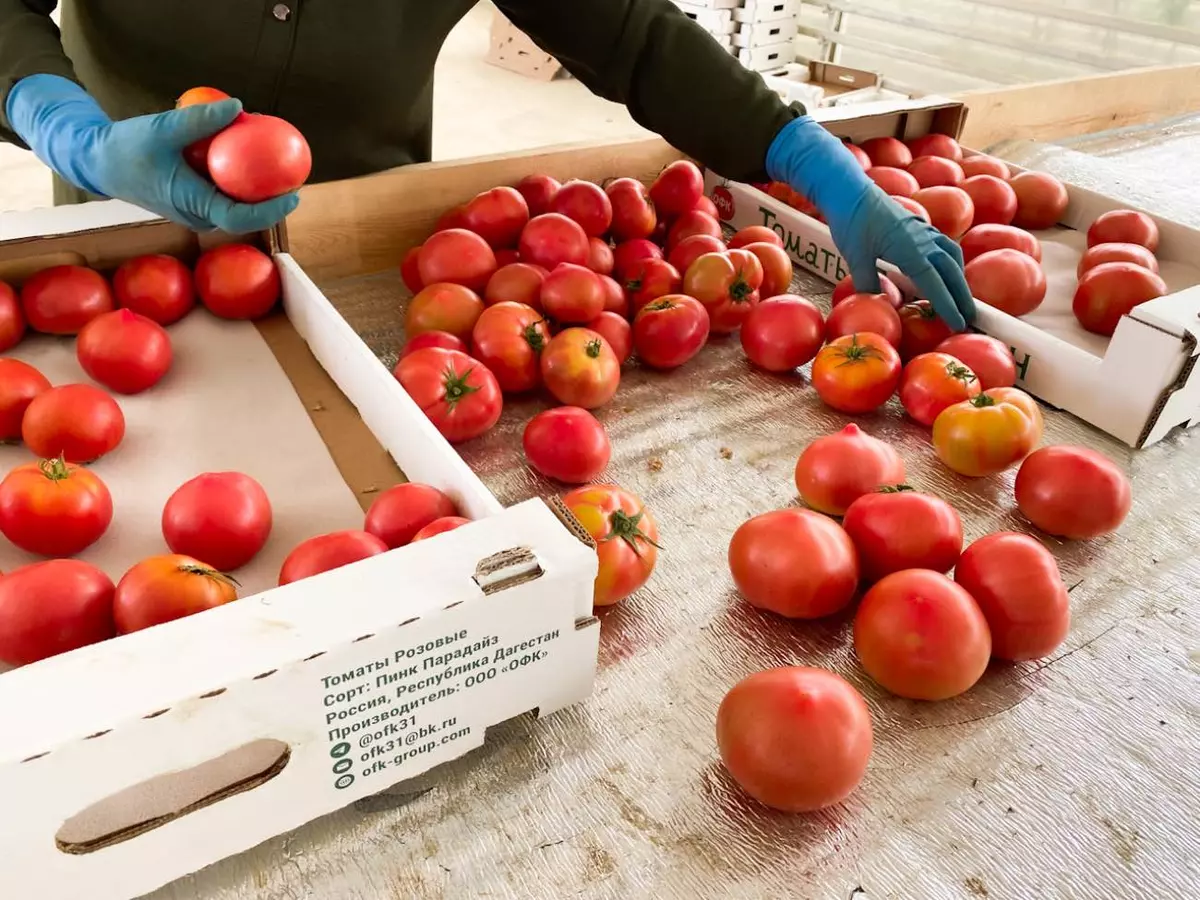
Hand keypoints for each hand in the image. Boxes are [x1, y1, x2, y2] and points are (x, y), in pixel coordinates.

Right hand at [7, 75, 296, 233]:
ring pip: (235, 205)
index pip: (241, 217)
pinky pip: (224, 194)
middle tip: (295, 176)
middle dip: (273, 200)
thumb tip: (238, 107)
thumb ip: (200, 120)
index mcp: (192, 205)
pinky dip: (239, 180)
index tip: (293, 195)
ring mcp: (195, 211)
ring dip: (258, 191)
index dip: (270, 211)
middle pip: (246, 215)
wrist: (99, 161)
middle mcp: (197, 215)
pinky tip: (253, 158)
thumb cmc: (126, 147)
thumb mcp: (162, 128)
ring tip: (282, 168)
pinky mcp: (193, 202)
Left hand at [766, 116, 973, 330]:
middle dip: (962, 296)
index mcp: (910, 249)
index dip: (947, 304)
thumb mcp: (855, 257)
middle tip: (970, 318)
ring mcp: (923, 231)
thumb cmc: (852, 222)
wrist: (851, 191)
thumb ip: (868, 283)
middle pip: (951, 271)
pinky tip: (948, 269)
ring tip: (963, 298)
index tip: (957, 322)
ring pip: (951, 256)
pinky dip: (951, 260)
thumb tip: (880, 303)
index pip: (934, 282)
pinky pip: (944, 245)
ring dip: (959, 278)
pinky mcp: (919, 226)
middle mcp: (923, 239)